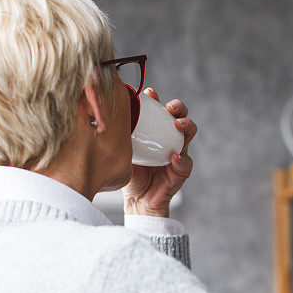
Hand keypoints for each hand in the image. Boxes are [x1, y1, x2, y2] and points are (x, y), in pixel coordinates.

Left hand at [122, 89, 196, 216]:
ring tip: (178, 125)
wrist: (137, 200)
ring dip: (186, 126)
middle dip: (178, 108)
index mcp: (156, 132)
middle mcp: (169, 139)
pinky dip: (181, 159)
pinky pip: (185, 163)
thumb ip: (119, 136)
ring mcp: (178, 153)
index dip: (157, 99)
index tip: (149, 93)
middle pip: (180, 116)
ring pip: (189, 134)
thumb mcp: (122, 151)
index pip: (160, 111)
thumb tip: (103, 116)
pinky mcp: (181, 171)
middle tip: (170, 107)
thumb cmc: (131, 173)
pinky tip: (175, 157)